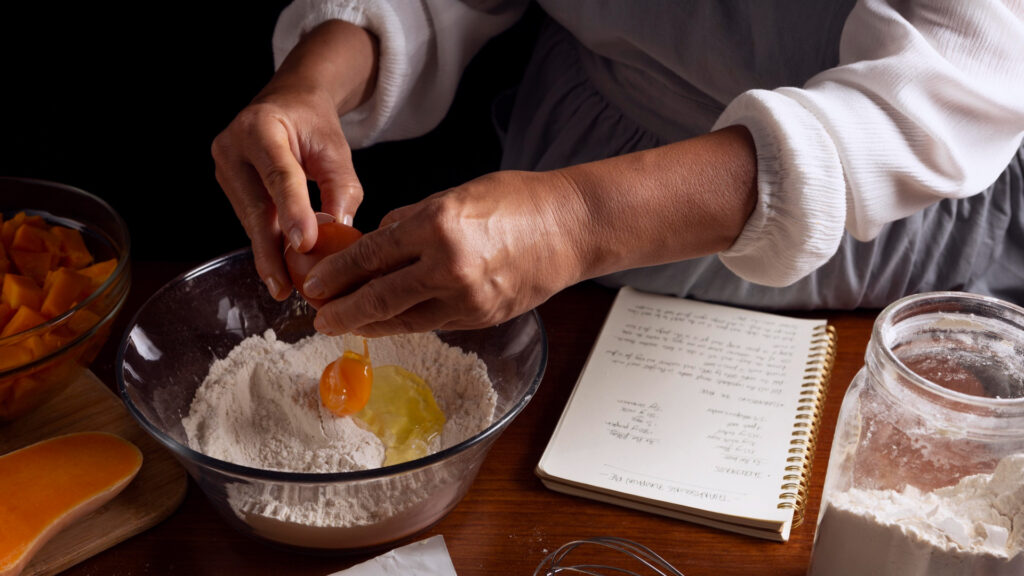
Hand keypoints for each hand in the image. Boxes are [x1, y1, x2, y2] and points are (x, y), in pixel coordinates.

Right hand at [211, 20, 377, 299]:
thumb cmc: (313, 126)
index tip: (305, 245)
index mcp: (261, 127)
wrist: (287, 105)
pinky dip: (268, 243)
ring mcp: (225, 168)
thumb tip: (338, 233)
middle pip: (256, 206)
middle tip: (284, 287)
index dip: (292, 212)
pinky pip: (250, 220)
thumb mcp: (336, 149)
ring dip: (269, 253)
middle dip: (271, 250)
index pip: (280, 175)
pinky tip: (279, 268)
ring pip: (251, 219)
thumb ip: (341, 189)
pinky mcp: (228, 187)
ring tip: (286, 286)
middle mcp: (233, 146)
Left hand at [302, 170, 588, 335]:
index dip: (336, 274)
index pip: (370, 256)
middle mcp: (448, 266)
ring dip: (368, 324)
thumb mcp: (456, 194)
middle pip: (379, 297)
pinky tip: (387, 323)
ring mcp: (466, 298)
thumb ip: (411, 220)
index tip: (314, 283)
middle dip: (342, 310)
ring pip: (403, 319)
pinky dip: (403, 324)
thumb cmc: (519, 202)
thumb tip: (378, 240)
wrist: (571, 229)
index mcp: (438, 225)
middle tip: (318, 317)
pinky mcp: (480, 318)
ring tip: (345, 324)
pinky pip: (430, 323)